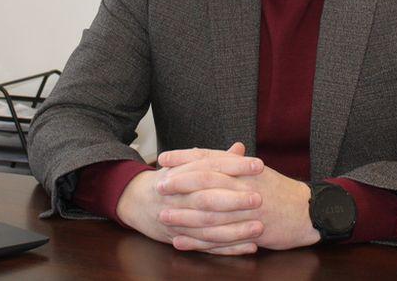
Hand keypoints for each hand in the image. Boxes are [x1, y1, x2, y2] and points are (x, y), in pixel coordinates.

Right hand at [116, 143, 265, 254]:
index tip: (258, 165)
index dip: (234, 166)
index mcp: (180, 174)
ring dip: (234, 230)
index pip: (210, 167)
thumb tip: (240, 148)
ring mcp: (177, 220)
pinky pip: (207, 246)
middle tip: (259, 198)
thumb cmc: (170, 181)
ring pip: (208, 227)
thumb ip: (215, 158)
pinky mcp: (180, 239)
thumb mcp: (187, 165)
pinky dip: (228, 249)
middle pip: (207, 198)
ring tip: (259, 228)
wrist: (136, 201)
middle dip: (234, 200)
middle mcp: (177, 197)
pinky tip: (250, 247)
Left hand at [158, 147, 320, 250]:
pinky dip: (197, 241)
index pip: (209, 157)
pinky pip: (218, 237)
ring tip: (162, 215)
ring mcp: (246, 208)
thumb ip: (231, 162)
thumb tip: (208, 153)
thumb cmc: (279, 190)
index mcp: (243, 168)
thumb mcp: (256, 172)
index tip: (163, 158)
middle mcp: (243, 184)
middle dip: (179, 182)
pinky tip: (179, 242)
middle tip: (158, 185)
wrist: (308, 212)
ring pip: (209, 210)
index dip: (184, 157)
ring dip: (183, 214)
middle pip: (206, 179)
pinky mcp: (249, 230)